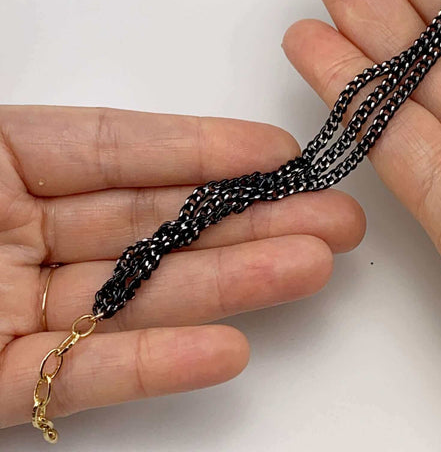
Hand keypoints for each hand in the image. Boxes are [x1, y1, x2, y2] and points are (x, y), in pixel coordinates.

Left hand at [0, 106, 363, 428]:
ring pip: (138, 298)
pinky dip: (156, 367)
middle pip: (153, 225)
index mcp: (2, 169)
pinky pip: (84, 377)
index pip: (119, 151)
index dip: (204, 150)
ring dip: (228, 288)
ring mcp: (12, 312)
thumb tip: (172, 141)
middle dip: (247, 221)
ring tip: (308, 268)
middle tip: (330, 217)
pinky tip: (227, 351)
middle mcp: (19, 238)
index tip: (277, 153)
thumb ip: (61, 140)